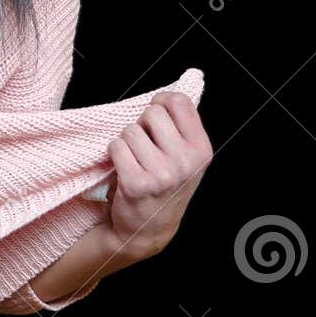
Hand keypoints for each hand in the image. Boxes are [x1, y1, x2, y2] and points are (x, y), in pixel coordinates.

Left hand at [105, 89, 212, 258]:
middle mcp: (186, 161)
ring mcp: (162, 174)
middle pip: (152, 113)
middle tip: (144, 146)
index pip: (179, 101)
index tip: (156, 117)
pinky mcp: (136, 183)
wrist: (148, 229)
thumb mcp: (187, 157)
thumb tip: (177, 88)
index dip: (161, 102)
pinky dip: (114, 154)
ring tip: (135, 160)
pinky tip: (124, 169)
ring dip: (126, 142)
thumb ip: (183, 126)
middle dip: (142, 124)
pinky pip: (116, 146)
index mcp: (201, 149)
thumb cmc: (164, 185)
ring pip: (130, 130)